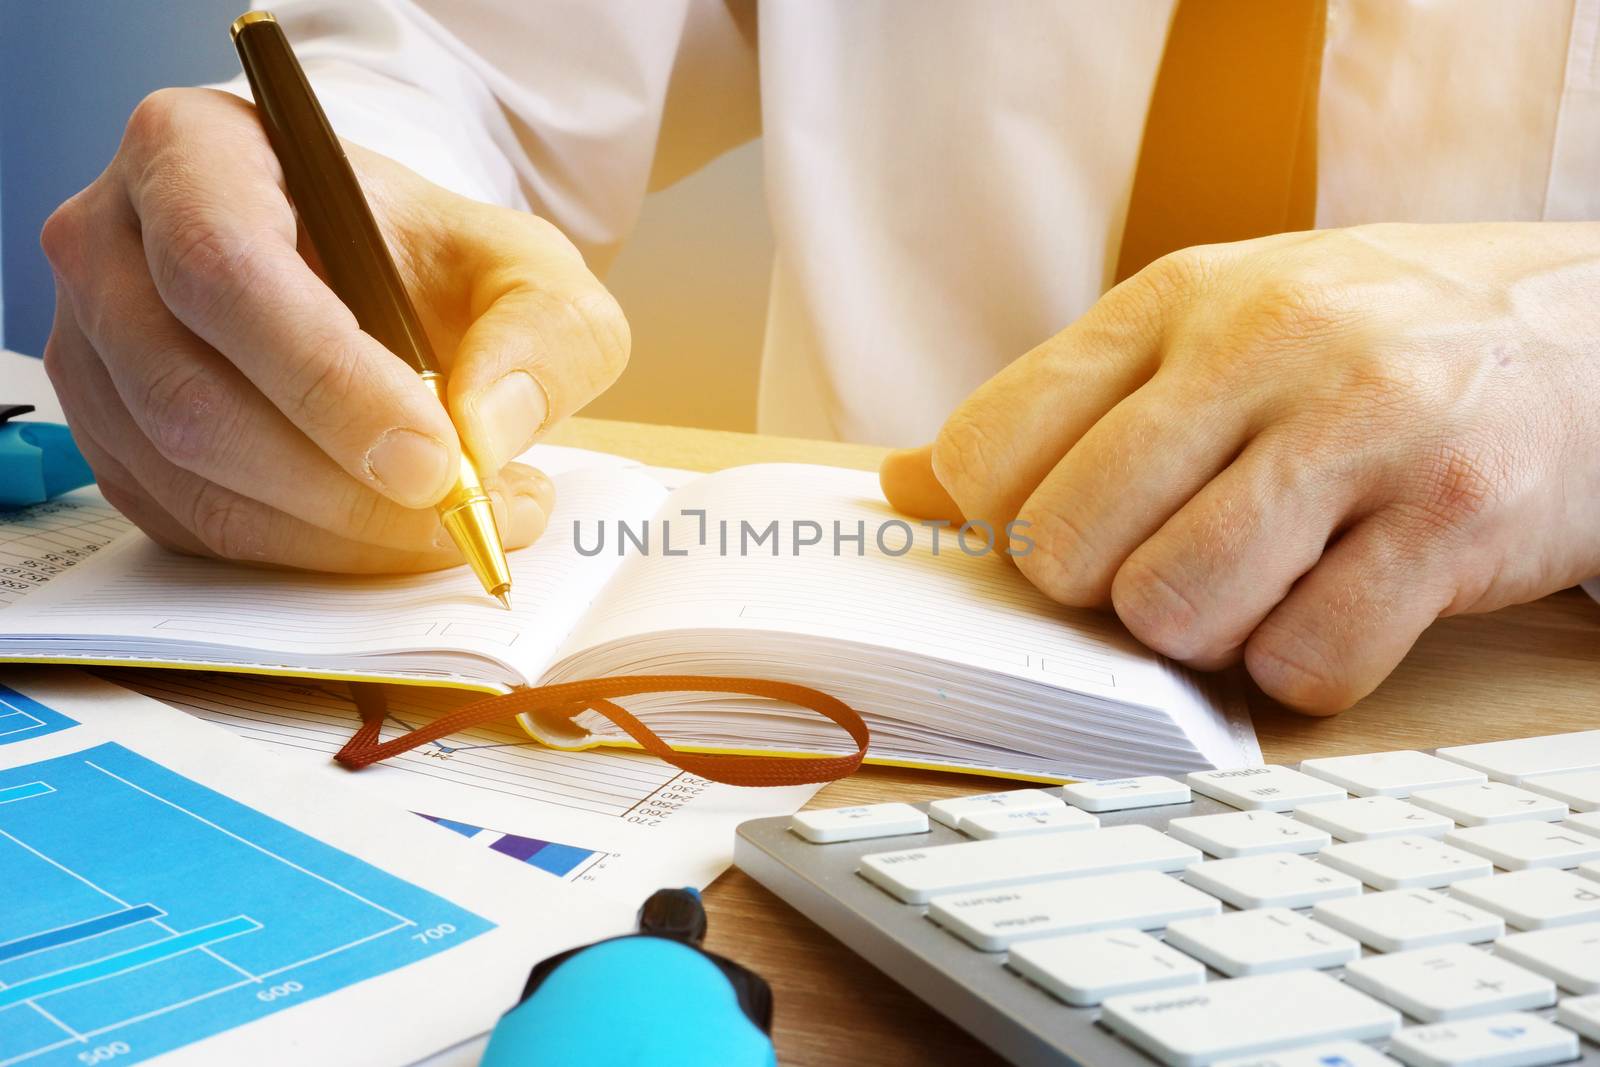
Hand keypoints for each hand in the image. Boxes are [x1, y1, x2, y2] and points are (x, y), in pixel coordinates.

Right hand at [42, 88, 627, 570]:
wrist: (379, 281)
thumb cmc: (431, 258)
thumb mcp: (526, 266)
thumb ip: (544, 331)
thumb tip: (487, 428)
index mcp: (192, 152)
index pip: (226, 270)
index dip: (329, 381)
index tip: (436, 458)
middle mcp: (112, 246)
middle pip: (192, 393)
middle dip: (341, 483)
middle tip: (463, 511)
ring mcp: (92, 350)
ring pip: (189, 477)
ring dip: (333, 531)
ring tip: (455, 522)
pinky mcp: (110, 441)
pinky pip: (192, 525)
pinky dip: (302, 552)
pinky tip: (387, 534)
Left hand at [882, 223, 1599, 712]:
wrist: (1592, 328)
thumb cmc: (1367, 343)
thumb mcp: (1209, 328)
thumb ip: (1057, 406)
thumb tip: (901, 487)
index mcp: (1176, 299)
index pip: (988, 449)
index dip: (998, 527)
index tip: (1057, 535)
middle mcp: (1260, 348)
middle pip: (1065, 545)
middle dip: (1100, 592)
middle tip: (1171, 561)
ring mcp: (1359, 429)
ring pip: (1173, 611)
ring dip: (1201, 634)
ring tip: (1259, 582)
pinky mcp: (1451, 520)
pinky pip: (1303, 664)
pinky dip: (1303, 669)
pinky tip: (1338, 605)